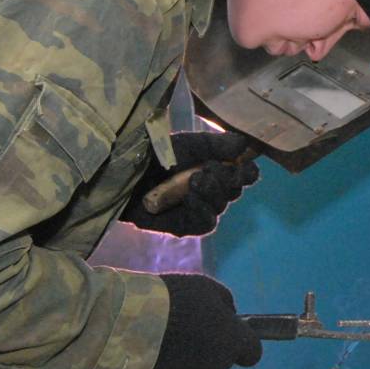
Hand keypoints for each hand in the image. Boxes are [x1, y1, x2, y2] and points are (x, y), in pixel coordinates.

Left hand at [121, 130, 259, 236]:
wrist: (122, 174)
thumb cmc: (153, 154)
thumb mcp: (185, 144)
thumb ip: (214, 144)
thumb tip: (244, 142)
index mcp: (215, 168)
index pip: (243, 173)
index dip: (247, 171)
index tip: (243, 163)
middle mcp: (211, 189)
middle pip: (235, 190)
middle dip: (228, 179)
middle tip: (211, 168)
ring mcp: (199, 209)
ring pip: (221, 205)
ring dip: (213, 192)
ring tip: (196, 180)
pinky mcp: (186, 226)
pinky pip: (206, 222)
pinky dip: (202, 209)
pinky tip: (191, 198)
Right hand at [147, 273, 262, 368]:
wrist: (131, 323)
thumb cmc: (174, 300)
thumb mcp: (205, 288)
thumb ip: (225, 303)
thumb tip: (230, 315)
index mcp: (232, 341)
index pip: (252, 352)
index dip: (243, 342)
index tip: (230, 332)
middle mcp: (216, 366)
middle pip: (222, 358)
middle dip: (211, 345)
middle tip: (188, 325)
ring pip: (197, 368)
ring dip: (188, 354)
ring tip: (165, 333)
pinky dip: (169, 364)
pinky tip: (153, 346)